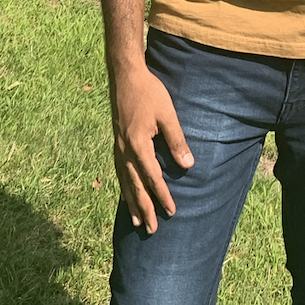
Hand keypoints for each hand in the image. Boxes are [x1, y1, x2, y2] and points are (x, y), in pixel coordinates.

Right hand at [110, 64, 193, 234]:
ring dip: (131, 203)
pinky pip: (120, 172)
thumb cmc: (149, 92)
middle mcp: (125, 150)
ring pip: (125, 181)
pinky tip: (126, 194)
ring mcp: (118, 147)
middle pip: (135, 186)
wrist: (125, 75)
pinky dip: (123, 187)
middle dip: (144, 208)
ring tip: (136, 222)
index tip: (172, 211)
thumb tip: (188, 166)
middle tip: (152, 229)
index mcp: (138, 145)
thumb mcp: (168, 114)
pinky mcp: (116, 142)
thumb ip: (177, 140)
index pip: (152, 177)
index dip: (162, 196)